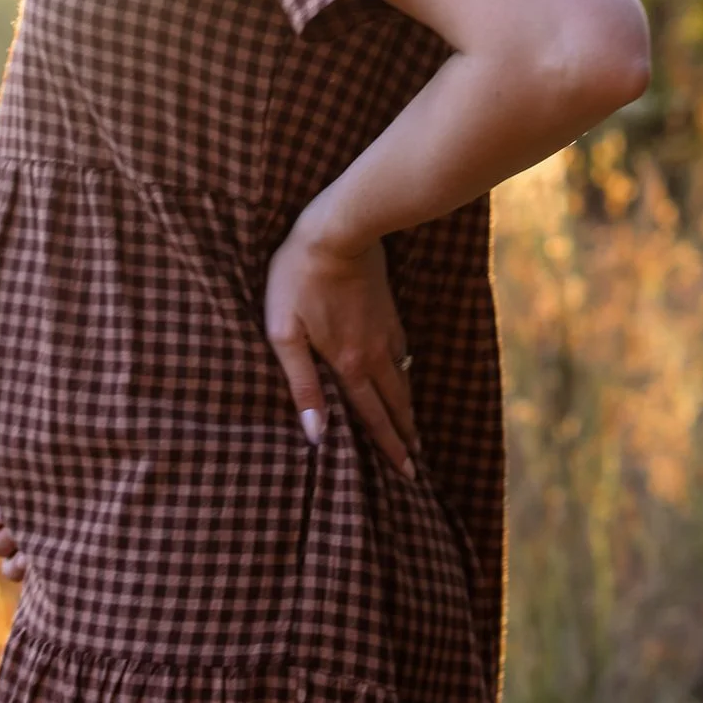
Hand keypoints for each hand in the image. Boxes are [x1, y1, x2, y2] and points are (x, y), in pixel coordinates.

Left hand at [264, 211, 419, 479]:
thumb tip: (315, 432)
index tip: (407, 473)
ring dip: (407, 406)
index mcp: (349, 363)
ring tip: (414, 429)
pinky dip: (405, 371)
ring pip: (402, 377)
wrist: (338, 229)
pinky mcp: (388, 308)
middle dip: (406, 435)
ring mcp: (385, 328)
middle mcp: (375, 352)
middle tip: (417, 464)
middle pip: (394, 402)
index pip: (372, 416)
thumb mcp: (285, 331)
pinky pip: (402, 350)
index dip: (389, 446)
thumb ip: (300, 383)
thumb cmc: (299, 278)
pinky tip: (404, 371)